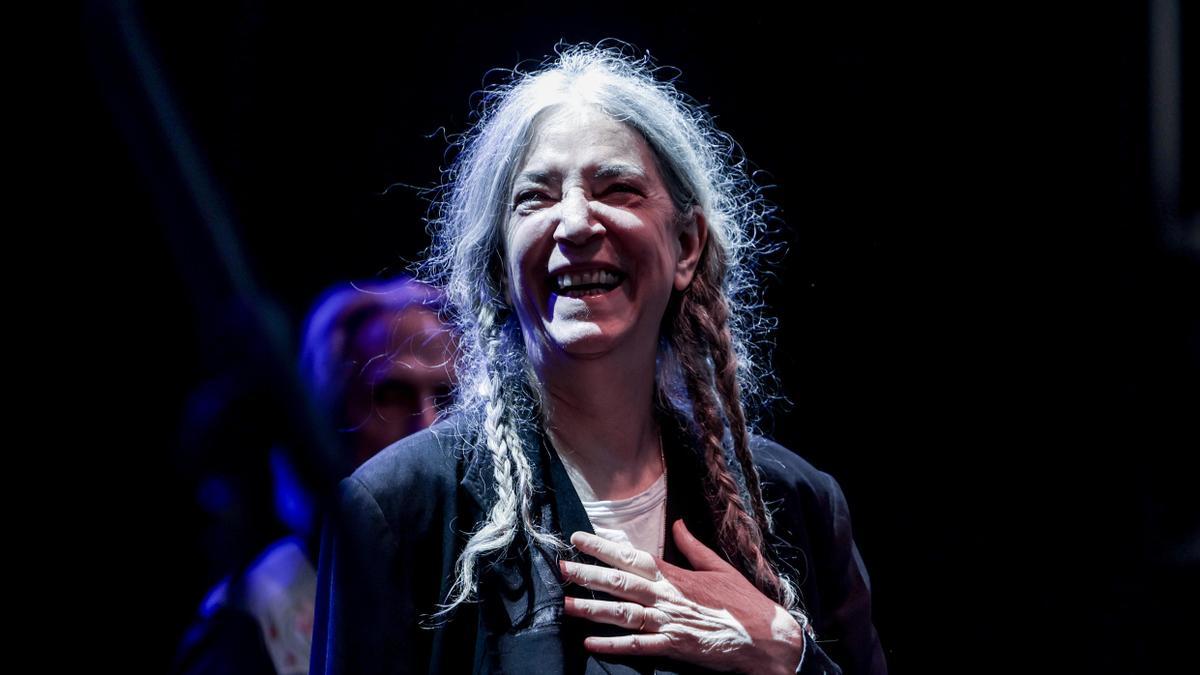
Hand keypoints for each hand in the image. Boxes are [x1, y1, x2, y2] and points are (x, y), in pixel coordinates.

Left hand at [559, 519, 805, 674]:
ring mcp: (669, 623)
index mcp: (676, 576)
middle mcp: (668, 597)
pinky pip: (637, 647)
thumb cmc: (743, 602)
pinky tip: (590, 642)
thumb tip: (677, 523)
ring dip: (593, 608)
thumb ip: (693, 547)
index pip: (633, 557)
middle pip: (620, 582)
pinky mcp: (674, 648)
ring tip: (567, 603)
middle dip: (588, 574)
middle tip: (562, 566)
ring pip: (623, 614)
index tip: (579, 537)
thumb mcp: (720, 567)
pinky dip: (613, 645)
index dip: (603, 547)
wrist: (766, 637)